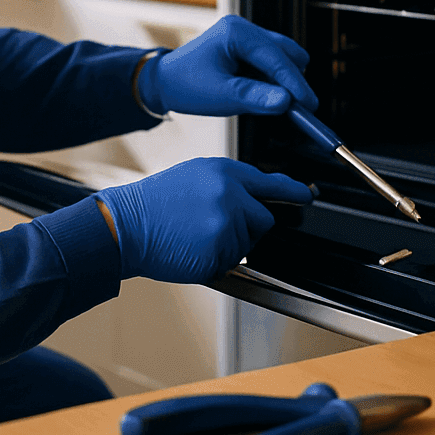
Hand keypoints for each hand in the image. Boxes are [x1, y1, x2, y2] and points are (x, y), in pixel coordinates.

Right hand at [96, 157, 314, 282]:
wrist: (125, 225)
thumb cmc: (155, 205)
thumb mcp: (195, 178)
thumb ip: (230, 185)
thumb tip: (258, 198)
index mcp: (225, 171)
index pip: (270, 183)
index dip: (293, 191)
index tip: (309, 195)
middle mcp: (231, 193)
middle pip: (264, 219)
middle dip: (247, 228)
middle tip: (210, 226)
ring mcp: (227, 222)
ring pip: (248, 244)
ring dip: (229, 246)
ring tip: (194, 234)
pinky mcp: (221, 250)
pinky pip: (233, 263)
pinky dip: (217, 262)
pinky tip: (192, 248)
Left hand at [140, 15, 317, 117]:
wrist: (165, 84)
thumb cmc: (186, 86)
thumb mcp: (221, 96)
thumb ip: (255, 97)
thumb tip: (286, 102)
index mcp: (235, 32)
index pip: (275, 57)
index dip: (295, 82)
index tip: (308, 104)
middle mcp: (243, 28)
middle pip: (284, 52)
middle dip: (294, 80)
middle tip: (302, 108)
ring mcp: (245, 36)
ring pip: (281, 56)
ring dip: (285, 80)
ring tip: (286, 105)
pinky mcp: (246, 48)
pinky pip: (271, 62)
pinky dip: (275, 79)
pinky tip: (271, 96)